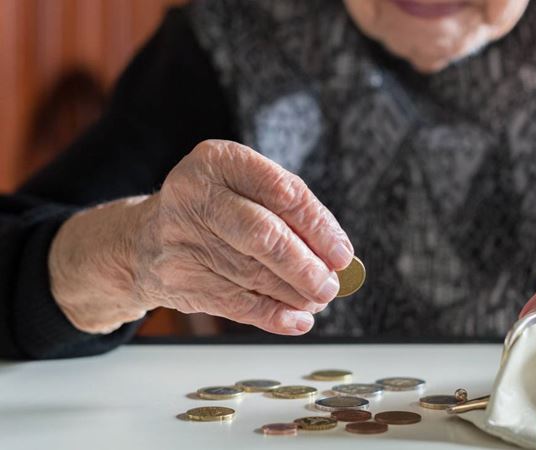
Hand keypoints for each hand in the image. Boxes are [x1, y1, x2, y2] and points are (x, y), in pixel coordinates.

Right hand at [50, 140, 352, 334]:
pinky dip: (273, 315)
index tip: (342, 253)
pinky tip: (297, 320)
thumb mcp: (243, 189)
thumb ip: (288, 212)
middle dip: (306, 266)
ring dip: (294, 293)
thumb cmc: (215, 210)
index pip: (282, 192)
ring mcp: (181, 238)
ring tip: (318, 299)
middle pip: (264, 236)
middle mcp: (194, 195)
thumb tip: (336, 256)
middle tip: (331, 285)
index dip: (319, 226)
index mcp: (218, 161)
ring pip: (253, 274)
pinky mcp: (178, 278)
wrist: (144, 239)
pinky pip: (236, 303)